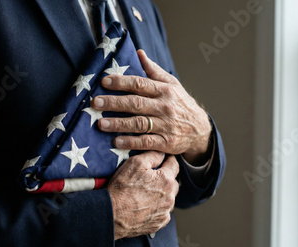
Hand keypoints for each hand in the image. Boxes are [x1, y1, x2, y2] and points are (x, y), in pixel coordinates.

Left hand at [92, 50, 211, 164]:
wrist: (200, 130)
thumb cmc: (181, 104)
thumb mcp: (172, 84)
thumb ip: (154, 71)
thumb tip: (139, 53)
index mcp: (164, 90)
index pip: (140, 84)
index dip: (121, 82)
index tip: (104, 82)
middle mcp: (164, 107)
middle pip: (136, 104)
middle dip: (114, 103)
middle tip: (96, 102)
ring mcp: (165, 125)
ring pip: (139, 124)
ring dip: (119, 124)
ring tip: (101, 123)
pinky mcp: (166, 142)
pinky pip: (146, 142)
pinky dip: (131, 142)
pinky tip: (117, 141)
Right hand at [107, 151, 179, 239]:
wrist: (113, 214)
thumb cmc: (122, 189)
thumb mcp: (134, 164)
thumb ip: (152, 156)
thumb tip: (161, 153)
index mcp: (166, 180)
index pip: (174, 164)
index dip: (167, 160)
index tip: (162, 160)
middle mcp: (170, 196)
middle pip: (173, 182)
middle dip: (165, 178)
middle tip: (150, 178)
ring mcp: (165, 211)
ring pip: (168, 198)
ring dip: (161, 194)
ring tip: (145, 193)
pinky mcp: (159, 223)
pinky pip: (163, 212)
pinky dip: (157, 208)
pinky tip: (145, 206)